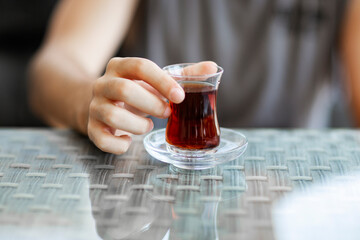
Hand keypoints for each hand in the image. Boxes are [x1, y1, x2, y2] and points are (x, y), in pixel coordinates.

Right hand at [88, 57, 216, 153]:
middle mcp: (102, 84)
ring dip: (138, 126)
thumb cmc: (135, 91)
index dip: (162, 81)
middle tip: (167, 113)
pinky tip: (129, 141)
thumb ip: (182, 76)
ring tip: (148, 126)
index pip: (140, 66)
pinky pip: (102, 140)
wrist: (101, 102)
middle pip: (124, 90)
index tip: (180, 96)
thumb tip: (212, 68)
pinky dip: (120, 145)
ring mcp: (94, 106)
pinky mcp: (91, 128)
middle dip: (152, 105)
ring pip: (113, 116)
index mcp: (119, 66)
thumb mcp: (154, 81)